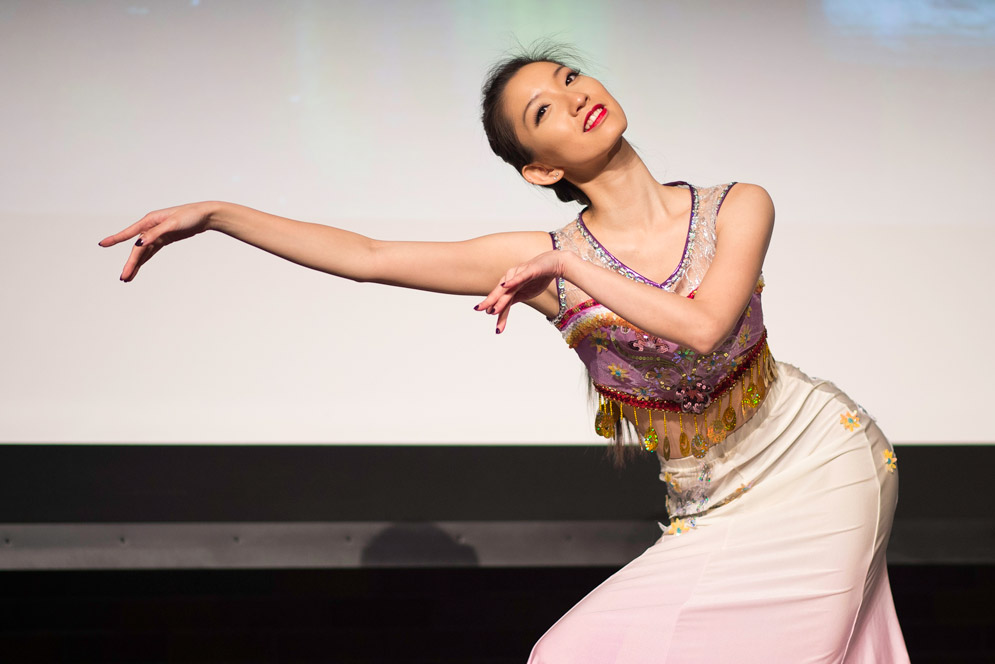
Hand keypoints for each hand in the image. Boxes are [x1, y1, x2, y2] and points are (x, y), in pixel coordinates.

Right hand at [98, 202, 216, 281]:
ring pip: (143, 252)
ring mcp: (157, 234)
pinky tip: (138, 268)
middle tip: (124, 277)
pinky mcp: (164, 239)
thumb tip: (140, 242)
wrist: (205, 216)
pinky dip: (144, 260)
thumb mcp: (173, 224)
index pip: (129, 233)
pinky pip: (151, 251)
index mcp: (150, 220)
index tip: (102, 244)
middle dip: (130, 263)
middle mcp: (151, 227)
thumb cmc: (190, 216)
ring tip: (127, 278)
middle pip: (137, 248)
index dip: (115, 239)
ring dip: (136, 264)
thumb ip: (156, 233)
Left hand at [475, 250, 569, 333]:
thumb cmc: (539, 278)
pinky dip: (512, 281)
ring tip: (493, 310)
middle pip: (500, 294)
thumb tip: (501, 310)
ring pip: (508, 288)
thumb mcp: (526, 293)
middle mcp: (511, 280)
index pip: (503, 303)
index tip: (498, 330)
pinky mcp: (529, 270)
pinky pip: (520, 276)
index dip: (500, 315)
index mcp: (511, 287)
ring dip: (500, 298)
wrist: (554, 264)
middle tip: (478, 310)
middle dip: (489, 303)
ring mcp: (519, 274)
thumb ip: (513, 299)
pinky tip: (505, 286)